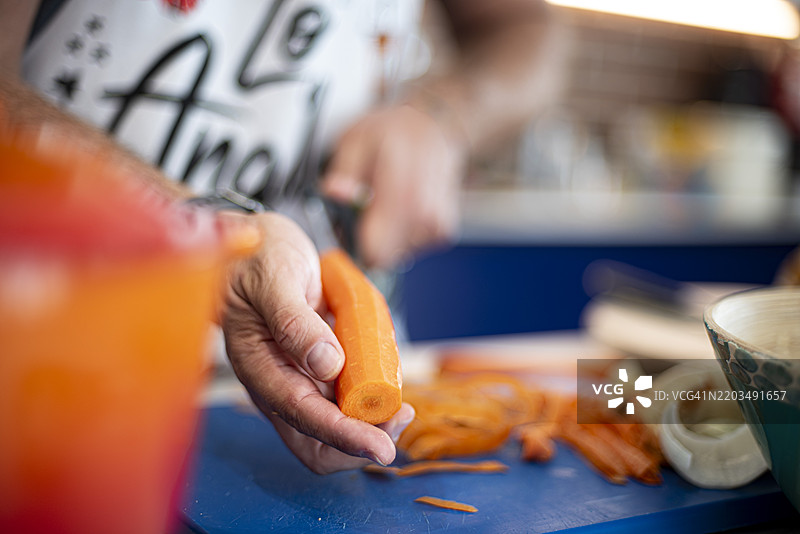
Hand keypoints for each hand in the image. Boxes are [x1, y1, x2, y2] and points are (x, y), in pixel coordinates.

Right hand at [221, 212, 414, 473]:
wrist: (255, 243)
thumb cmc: (257, 256)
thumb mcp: (274, 279)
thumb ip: (294, 322)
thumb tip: (327, 364)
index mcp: (259, 367)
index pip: (303, 417)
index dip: (345, 437)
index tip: (383, 448)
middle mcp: (277, 383)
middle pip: (318, 442)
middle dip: (360, 441)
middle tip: (401, 416)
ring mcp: (296, 379)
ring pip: (335, 426)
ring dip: (370, 423)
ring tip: (400, 401)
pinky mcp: (314, 370)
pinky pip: (345, 398)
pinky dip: (370, 397)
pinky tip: (387, 375)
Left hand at [321, 104, 466, 268]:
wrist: (435, 129)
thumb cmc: (395, 133)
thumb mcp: (356, 140)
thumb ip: (344, 171)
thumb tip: (334, 193)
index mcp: (404, 193)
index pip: (374, 250)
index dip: (350, 244)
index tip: (343, 228)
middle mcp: (425, 214)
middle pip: (381, 258)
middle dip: (364, 240)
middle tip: (361, 211)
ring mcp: (436, 226)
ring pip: (394, 255)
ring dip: (382, 235)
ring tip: (384, 202)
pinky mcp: (442, 233)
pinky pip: (409, 248)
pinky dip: (399, 233)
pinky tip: (400, 207)